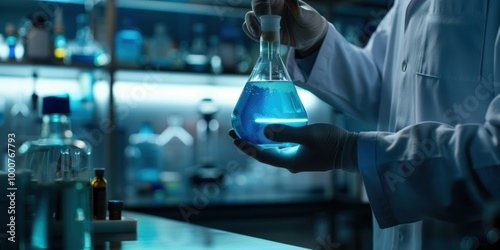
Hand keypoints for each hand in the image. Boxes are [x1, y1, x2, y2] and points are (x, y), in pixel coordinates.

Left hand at [229, 123, 358, 172]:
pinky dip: (273, 140)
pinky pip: (282, 148)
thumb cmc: (332, 142)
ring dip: (260, 141)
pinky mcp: (303, 154)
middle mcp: (291, 163)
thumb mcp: (308, 135)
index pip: (261, 155)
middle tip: (236, 132)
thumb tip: (265, 131)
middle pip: (264, 154)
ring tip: (249, 130)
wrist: (351, 150)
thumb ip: (287, 133)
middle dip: (249, 143)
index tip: (235, 138)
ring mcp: (297, 160)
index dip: (246, 147)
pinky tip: (271, 131)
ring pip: (273, 151)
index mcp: (290, 162)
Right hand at [243, 0, 327, 56]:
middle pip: (256, 5)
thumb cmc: (311, 21)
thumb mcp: (309, 16)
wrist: (311, 37)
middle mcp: (271, 7)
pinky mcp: (265, 31)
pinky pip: (252, 30)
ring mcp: (266, 19)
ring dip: (251, 25)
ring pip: (250, 17)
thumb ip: (299, 10)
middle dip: (255, 15)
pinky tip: (258, 38)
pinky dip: (251, 34)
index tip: (264, 13)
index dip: (261, 3)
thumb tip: (293, 2)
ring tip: (258, 34)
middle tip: (260, 27)